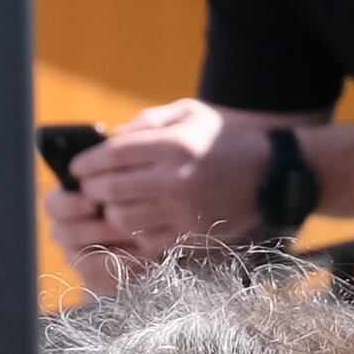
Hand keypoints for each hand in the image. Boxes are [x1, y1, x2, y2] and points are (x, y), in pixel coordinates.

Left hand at [70, 100, 257, 273]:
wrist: (276, 172)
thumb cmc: (226, 140)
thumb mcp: (191, 114)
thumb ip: (147, 122)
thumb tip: (108, 138)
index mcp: (175, 144)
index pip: (112, 155)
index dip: (86, 163)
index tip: (76, 168)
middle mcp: (176, 178)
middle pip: (108, 190)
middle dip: (91, 190)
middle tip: (90, 188)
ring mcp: (183, 209)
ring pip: (121, 219)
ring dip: (110, 212)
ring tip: (113, 204)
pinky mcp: (191, 233)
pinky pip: (145, 239)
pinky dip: (134, 231)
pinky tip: (138, 220)